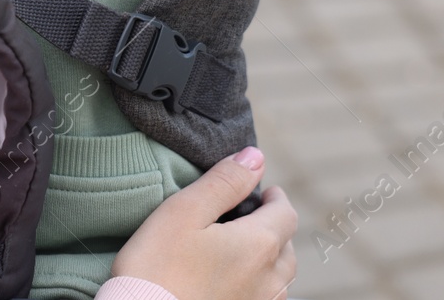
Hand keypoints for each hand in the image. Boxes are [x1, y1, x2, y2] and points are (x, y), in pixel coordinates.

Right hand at [110, 146, 297, 299]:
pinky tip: (239, 282)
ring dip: (272, 260)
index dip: (275, 198)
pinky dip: (261, 286)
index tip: (263, 192)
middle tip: (254, 217)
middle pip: (287, 247)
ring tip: (249, 250)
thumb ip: (224, 182)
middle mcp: (268, 280)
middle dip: (276, 228)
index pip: (285, 213)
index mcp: (258, 245)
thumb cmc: (156, 266)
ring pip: (281, 279)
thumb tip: (256, 157)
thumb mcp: (184, 211)